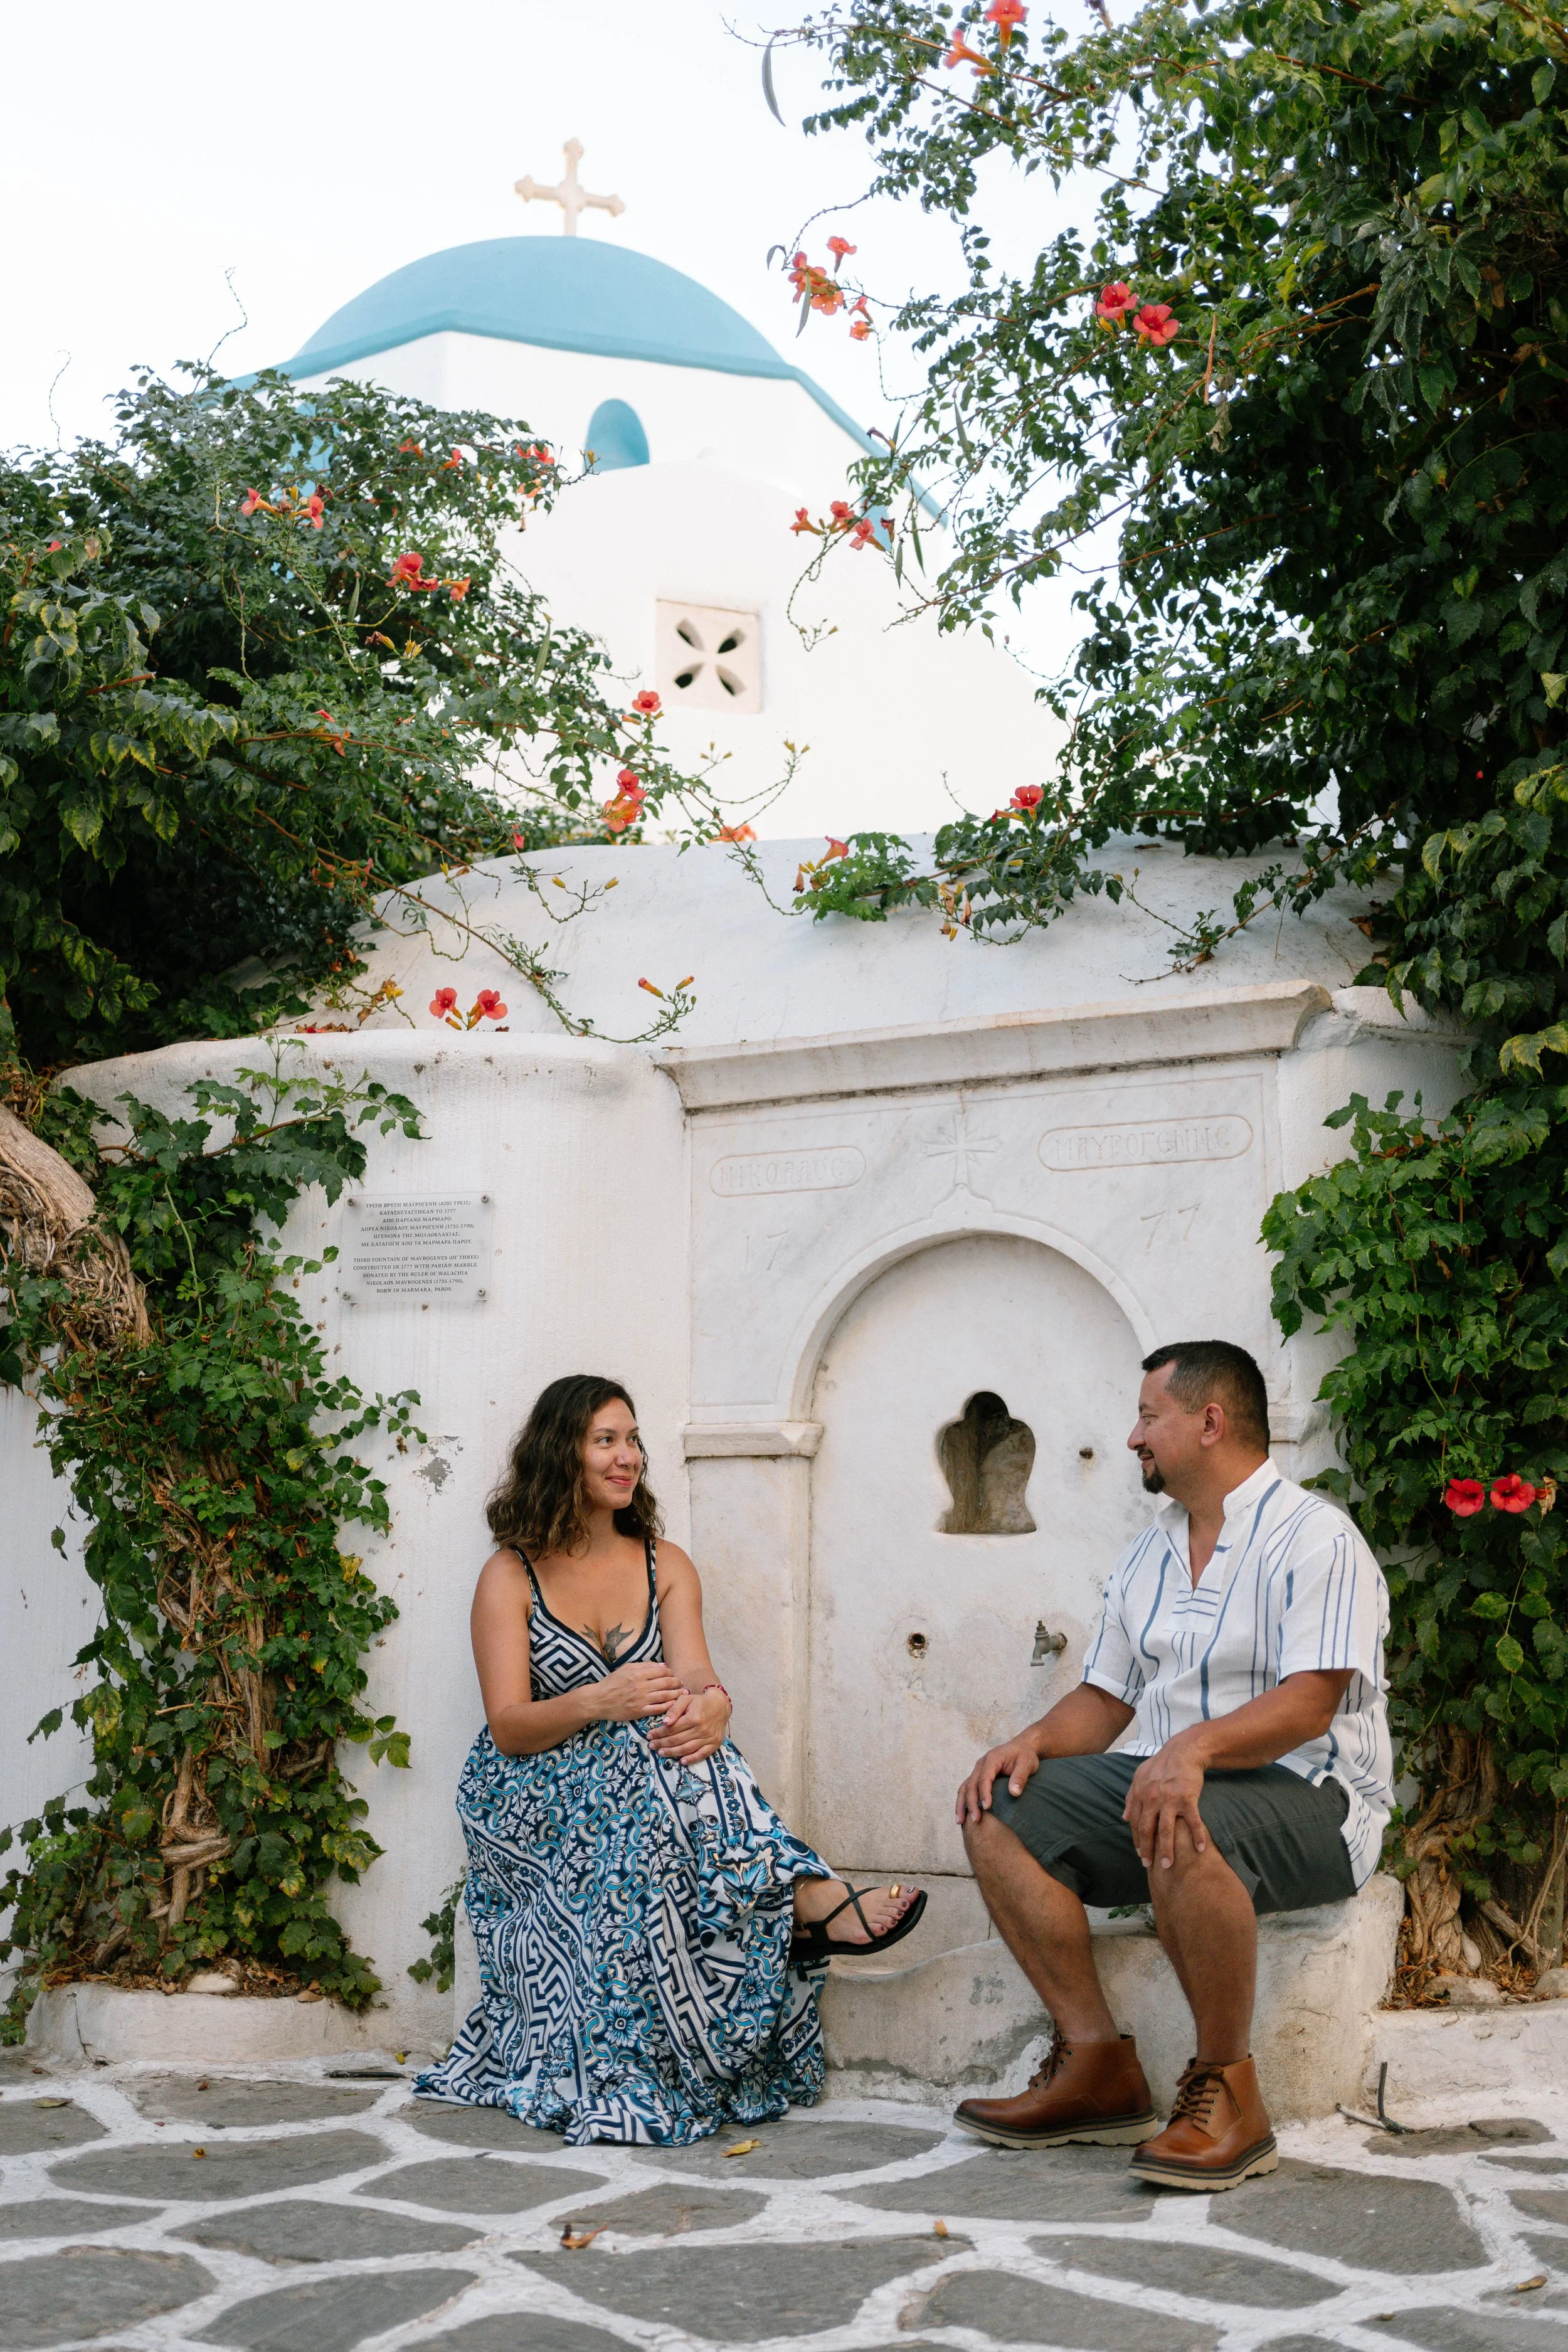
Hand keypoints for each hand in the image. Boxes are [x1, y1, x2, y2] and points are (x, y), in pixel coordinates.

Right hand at [594, 1661, 686, 1724]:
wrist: (598, 1700)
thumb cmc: (611, 1682)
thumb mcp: (626, 1668)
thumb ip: (645, 1666)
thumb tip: (663, 1666)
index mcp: (638, 1674)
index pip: (661, 1672)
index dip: (671, 1673)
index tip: (674, 1675)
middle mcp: (641, 1686)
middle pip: (666, 1683)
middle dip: (677, 1683)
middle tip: (682, 1684)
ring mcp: (641, 1700)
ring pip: (665, 1696)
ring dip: (677, 1694)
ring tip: (683, 1693)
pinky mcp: (639, 1712)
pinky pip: (658, 1709)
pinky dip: (668, 1706)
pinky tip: (674, 1705)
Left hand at [647, 1686, 730, 1764]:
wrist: (720, 1705)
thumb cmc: (700, 1702)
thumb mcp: (685, 1699)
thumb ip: (674, 1710)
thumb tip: (664, 1723)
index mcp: (693, 1718)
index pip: (672, 1729)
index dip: (659, 1733)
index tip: (649, 1735)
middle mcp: (701, 1729)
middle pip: (677, 1740)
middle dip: (662, 1744)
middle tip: (651, 1745)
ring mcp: (708, 1738)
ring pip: (687, 1749)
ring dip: (672, 1753)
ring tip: (661, 1753)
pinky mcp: (714, 1744)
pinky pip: (701, 1754)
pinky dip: (691, 1759)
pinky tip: (681, 1762)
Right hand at [956, 1735, 1040, 1826]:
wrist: (1022, 1747)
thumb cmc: (1025, 1756)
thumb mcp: (1027, 1764)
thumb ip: (1020, 1777)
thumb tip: (1014, 1793)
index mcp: (992, 1759)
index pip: (984, 1778)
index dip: (984, 1793)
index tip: (987, 1807)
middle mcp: (981, 1764)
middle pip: (971, 1784)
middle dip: (971, 1803)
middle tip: (976, 1819)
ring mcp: (977, 1770)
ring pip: (964, 1787)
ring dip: (962, 1804)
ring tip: (961, 1821)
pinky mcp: (978, 1776)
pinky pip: (967, 1788)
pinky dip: (963, 1801)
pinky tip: (964, 1814)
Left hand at [1124, 1733, 1208, 1869]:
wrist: (1184, 1751)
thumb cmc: (1161, 1765)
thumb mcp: (1140, 1776)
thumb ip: (1131, 1797)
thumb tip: (1123, 1818)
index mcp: (1140, 1793)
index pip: (1135, 1822)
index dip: (1137, 1840)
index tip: (1140, 1854)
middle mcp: (1152, 1798)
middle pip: (1147, 1829)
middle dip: (1147, 1850)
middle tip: (1149, 1865)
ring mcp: (1170, 1799)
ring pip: (1166, 1831)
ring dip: (1166, 1850)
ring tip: (1168, 1865)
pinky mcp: (1188, 1799)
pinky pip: (1193, 1822)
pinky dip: (1197, 1837)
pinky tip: (1200, 1849)